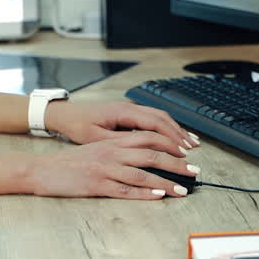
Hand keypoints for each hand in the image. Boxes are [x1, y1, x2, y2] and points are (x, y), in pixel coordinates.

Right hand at [26, 131, 196, 198]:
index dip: (171, 144)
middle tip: (194, 171)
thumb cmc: (71, 162)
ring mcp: (105, 169)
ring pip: (142, 173)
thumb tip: (146, 155)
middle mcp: (112, 152)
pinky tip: (157, 196)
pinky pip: (124, 189)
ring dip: (165, 182)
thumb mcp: (97, 148)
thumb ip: (120, 149)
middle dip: (176, 163)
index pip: (149, 138)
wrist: (42, 169)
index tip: (187, 153)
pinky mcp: (97, 185)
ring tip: (182, 190)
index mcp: (113, 142)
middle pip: (151, 154)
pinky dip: (143, 193)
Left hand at [44, 99, 199, 152]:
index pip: (155, 123)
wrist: (65, 114)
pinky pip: (152, 119)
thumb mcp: (97, 138)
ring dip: (175, 130)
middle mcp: (129, 107)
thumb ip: (120, 142)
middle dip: (179, 133)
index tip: (183, 151)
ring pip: (159, 117)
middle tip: (193, 149)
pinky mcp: (128, 113)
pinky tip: (172, 137)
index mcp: (123, 112)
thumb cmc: (78, 125)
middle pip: (162, 118)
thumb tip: (142, 150)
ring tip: (189, 143)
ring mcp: (130, 109)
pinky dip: (165, 128)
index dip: (171, 137)